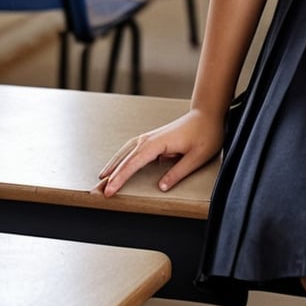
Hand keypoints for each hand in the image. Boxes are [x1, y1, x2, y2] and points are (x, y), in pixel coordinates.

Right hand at [97, 108, 224, 197]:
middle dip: (111, 174)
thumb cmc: (206, 133)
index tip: (109, 190)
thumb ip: (178, 172)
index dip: (120, 178)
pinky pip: (132, 149)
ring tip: (101, 178)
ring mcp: (150, 137)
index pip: (134, 163)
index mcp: (159, 142)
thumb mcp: (197, 156)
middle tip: (98, 190)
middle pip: (125, 157)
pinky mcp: (153, 139)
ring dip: (113, 164)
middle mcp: (151, 138)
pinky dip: (121, 158)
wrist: (208, 114)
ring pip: (126, 151)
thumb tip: (161, 187)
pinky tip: (117, 165)